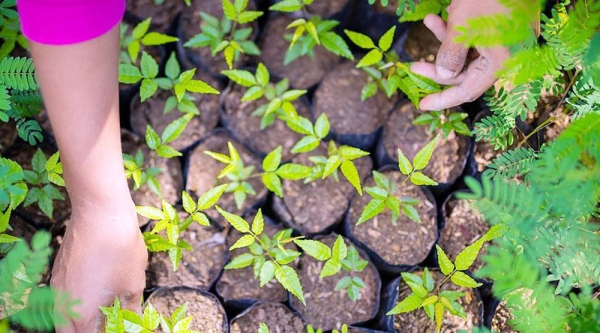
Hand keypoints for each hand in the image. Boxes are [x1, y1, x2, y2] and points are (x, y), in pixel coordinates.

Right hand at [51, 202, 147, 331]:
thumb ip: (130, 310)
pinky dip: (75, 301)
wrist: (100, 213)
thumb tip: (133, 323)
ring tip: (104, 310)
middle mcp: (63, 304)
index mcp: (82, 314)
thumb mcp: (133, 284)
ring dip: (80, 319)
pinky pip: (62, 296)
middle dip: (89, 330)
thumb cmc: (120, 249)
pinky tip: (94, 291)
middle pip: (70, 332)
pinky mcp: (58, 270)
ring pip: (62, 315)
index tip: (121, 328)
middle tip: (109, 323)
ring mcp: (57, 286)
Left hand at [411, 0, 509, 109]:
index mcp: (502, 63)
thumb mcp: (461, 28)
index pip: (467, 90)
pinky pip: (479, 37)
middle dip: (439, 65)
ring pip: (470, 52)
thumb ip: (450, 56)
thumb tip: (444, 76)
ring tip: (430, 19)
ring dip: (447, 38)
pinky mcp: (508, 26)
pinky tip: (451, 9)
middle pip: (466, 72)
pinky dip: (461, 28)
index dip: (442, 99)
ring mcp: (510, 41)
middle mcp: (510, 56)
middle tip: (413, 66)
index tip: (420, 104)